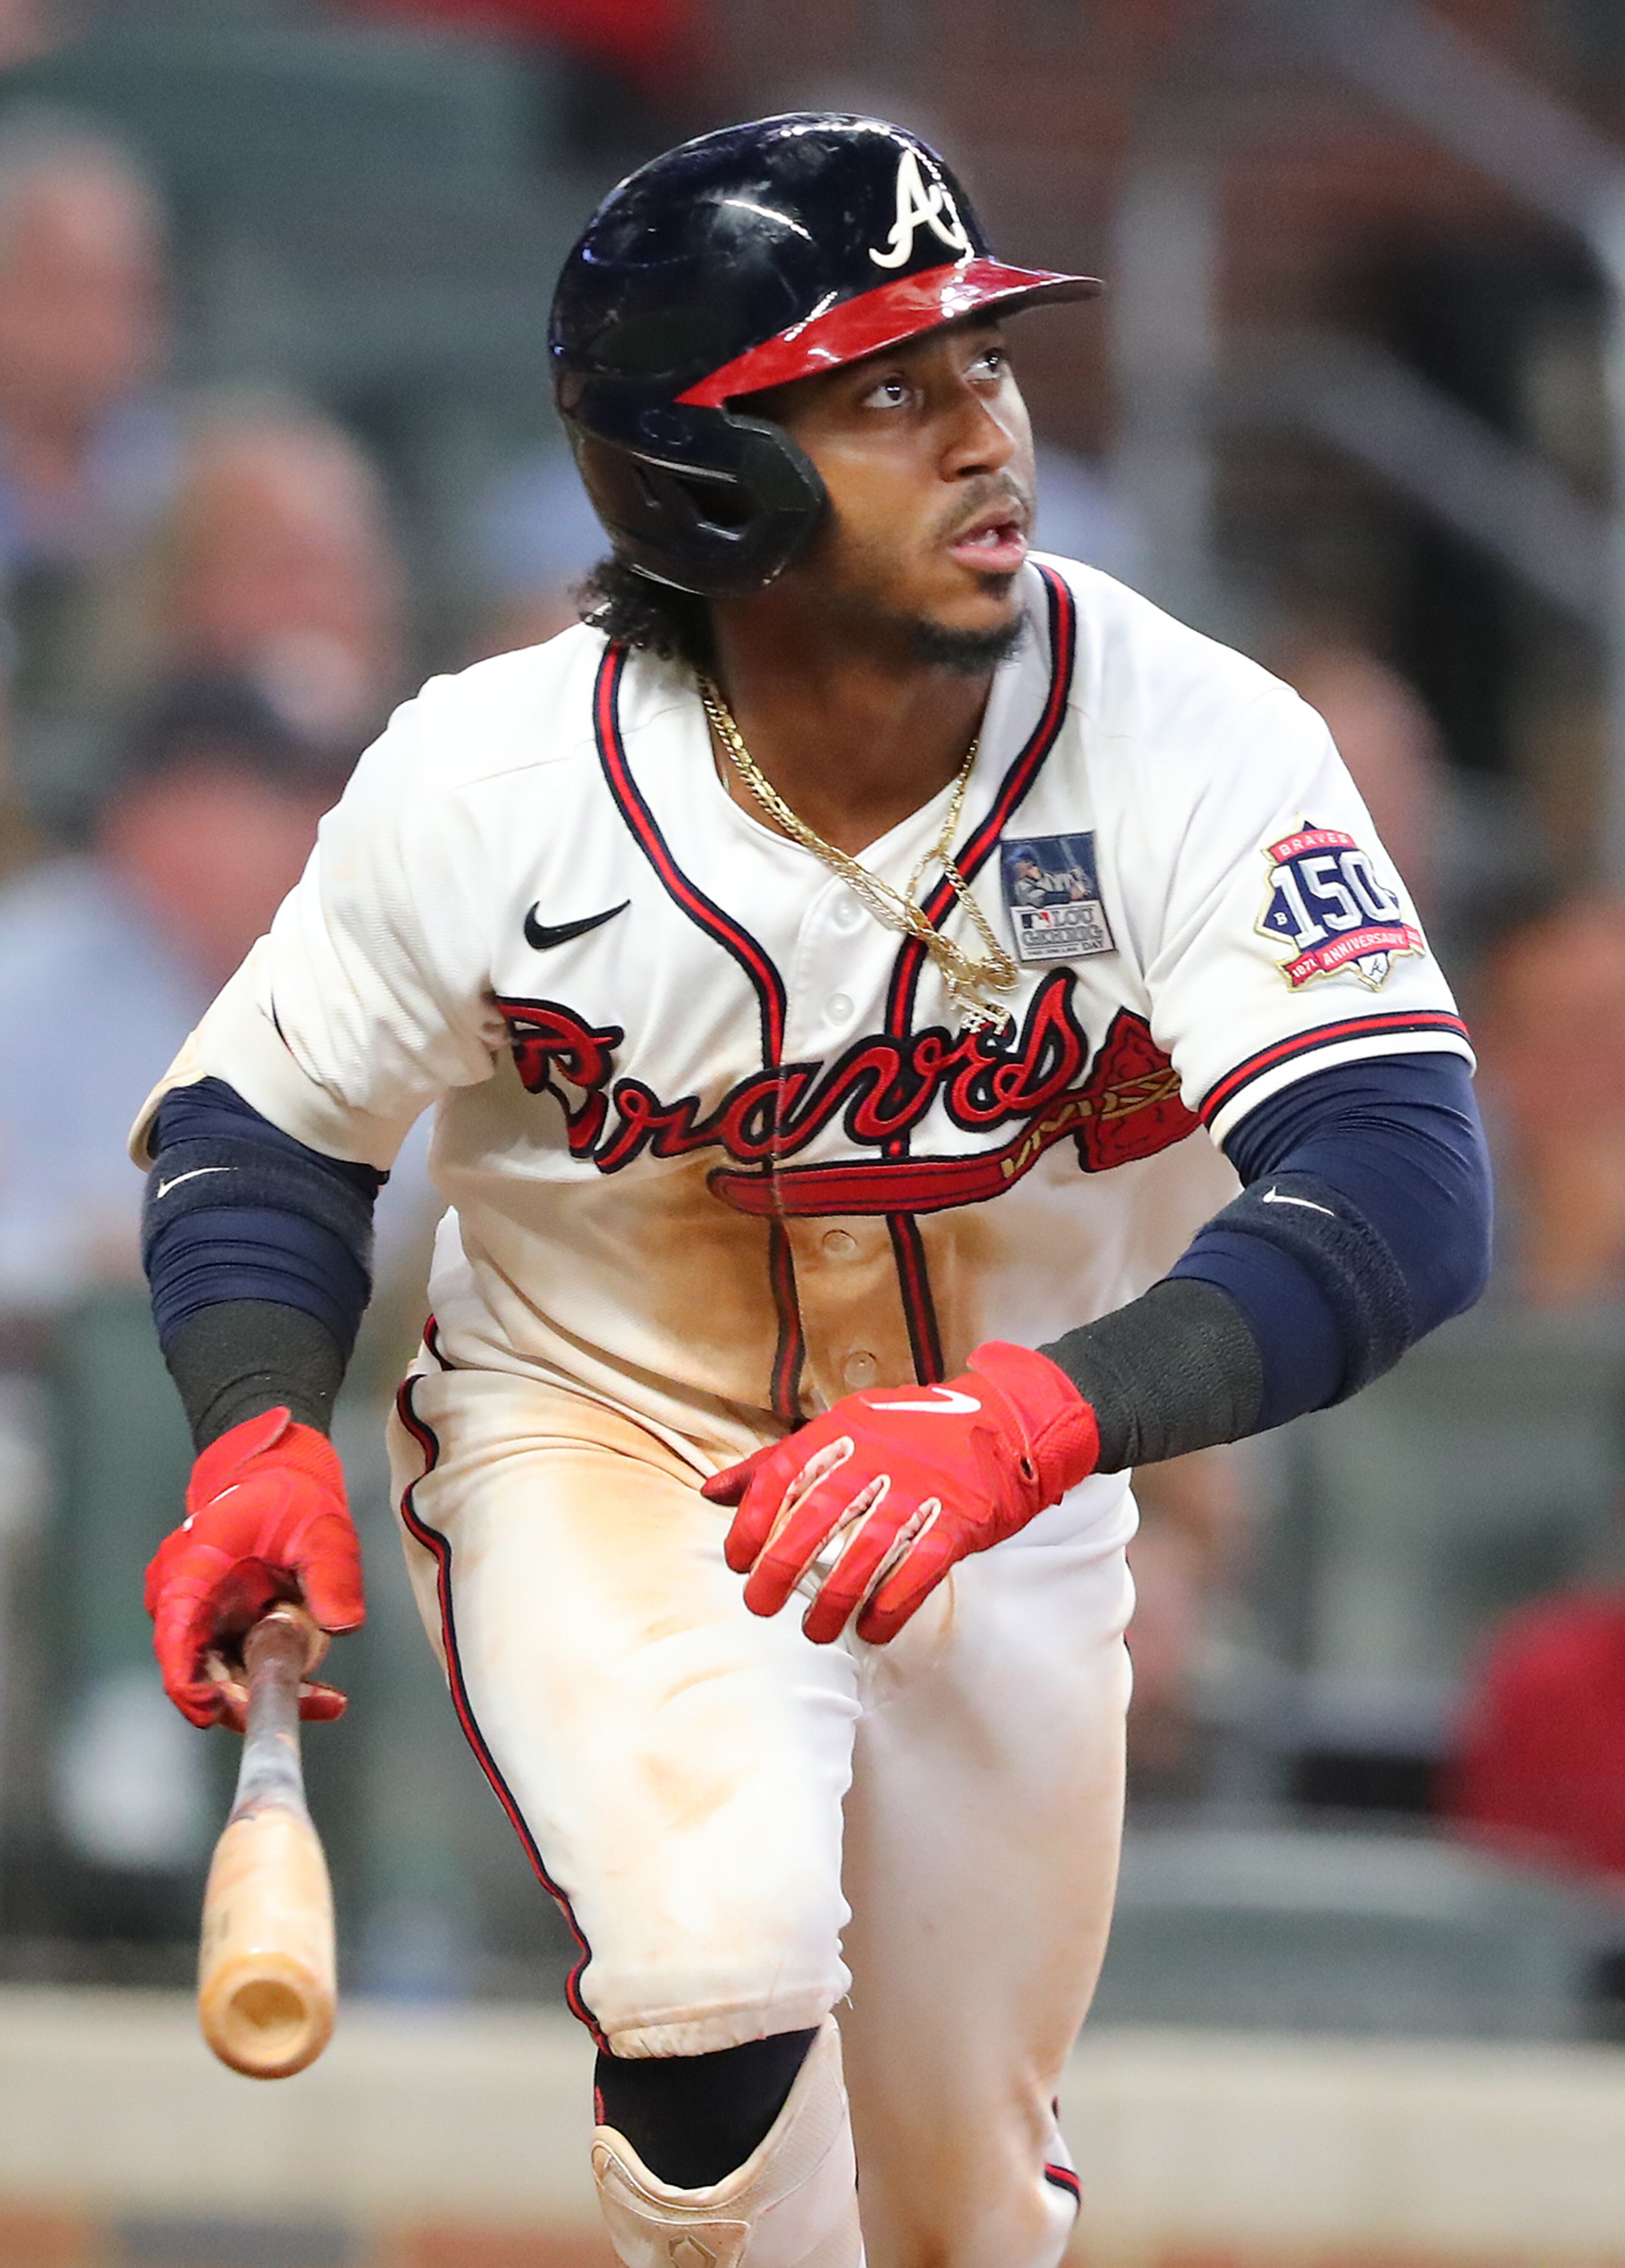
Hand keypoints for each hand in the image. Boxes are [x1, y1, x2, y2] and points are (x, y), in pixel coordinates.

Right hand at [145, 1406, 364, 1728]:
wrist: (274, 1475)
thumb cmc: (288, 1495)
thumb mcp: (323, 1529)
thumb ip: (332, 1576)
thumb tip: (341, 1626)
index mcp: (193, 1564)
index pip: (176, 1634)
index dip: (189, 1683)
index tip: (216, 1712)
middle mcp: (180, 1592)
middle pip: (196, 1668)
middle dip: (249, 1698)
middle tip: (317, 1703)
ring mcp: (192, 1609)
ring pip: (217, 1671)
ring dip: (265, 1690)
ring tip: (327, 1697)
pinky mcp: (212, 1622)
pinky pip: (231, 1662)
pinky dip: (266, 1676)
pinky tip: (315, 1684)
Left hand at [703, 1342, 1098, 1644]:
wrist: (1011, 1420)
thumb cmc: (918, 1432)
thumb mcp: (848, 1428)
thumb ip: (779, 1460)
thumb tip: (712, 1493)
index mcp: (846, 1430)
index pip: (781, 1476)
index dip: (750, 1523)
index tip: (737, 1560)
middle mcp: (878, 1458)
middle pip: (813, 1522)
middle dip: (779, 1571)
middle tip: (761, 1605)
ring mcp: (920, 1492)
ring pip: (861, 1558)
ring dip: (832, 1604)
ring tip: (815, 1631)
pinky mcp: (958, 1523)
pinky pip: (915, 1576)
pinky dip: (889, 1611)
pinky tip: (871, 1631)